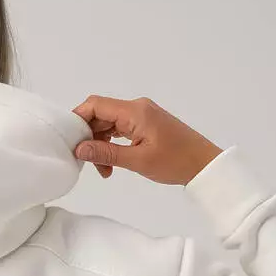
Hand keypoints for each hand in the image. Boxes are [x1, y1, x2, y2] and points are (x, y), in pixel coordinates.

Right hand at [69, 95, 221, 185]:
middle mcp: (136, 107)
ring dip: (100, 144)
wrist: (205, 165)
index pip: (95, 105)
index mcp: (134, 111)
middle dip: (89, 137)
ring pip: (108, 124)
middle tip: (90, 163)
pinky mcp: (145, 124)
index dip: (77, 119)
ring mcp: (141, 115)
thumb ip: (105, 154)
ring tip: (104, 170)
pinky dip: (112, 144)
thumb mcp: (137, 161)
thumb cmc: (176, 162)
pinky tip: (112, 163)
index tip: (70, 142)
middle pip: (100, 114)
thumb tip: (79, 149)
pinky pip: (119, 129)